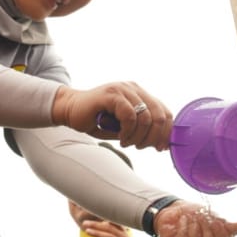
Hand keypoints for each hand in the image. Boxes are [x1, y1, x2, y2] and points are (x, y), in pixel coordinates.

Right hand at [51, 82, 171, 150]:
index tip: (160, 148)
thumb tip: (163, 143)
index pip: (165, 112)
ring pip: (145, 118)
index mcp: (140, 94)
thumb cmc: (97, 120)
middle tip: (141, 147)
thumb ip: (143, 130)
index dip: (166, 132)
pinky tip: (121, 138)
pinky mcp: (112, 94)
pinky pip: (130, 116)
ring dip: (138, 137)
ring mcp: (123, 89)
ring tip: (127, 143)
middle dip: (153, 137)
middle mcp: (134, 89)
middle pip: (159, 116)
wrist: (69, 110)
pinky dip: (128, 131)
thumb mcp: (125, 127)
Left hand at [154, 202, 236, 236]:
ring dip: (196, 230)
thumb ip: (227, 225)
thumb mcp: (213, 218)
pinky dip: (183, 229)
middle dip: (209, 235)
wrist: (175, 210)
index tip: (218, 223)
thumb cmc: (197, 216)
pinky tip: (184, 220)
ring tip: (193, 218)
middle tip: (204, 219)